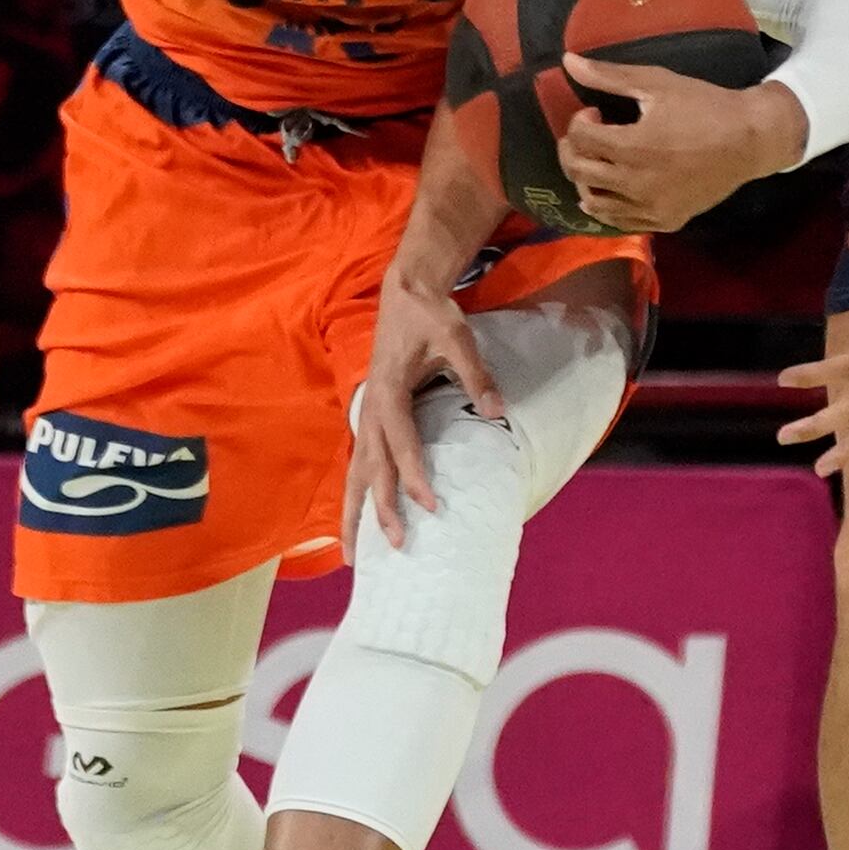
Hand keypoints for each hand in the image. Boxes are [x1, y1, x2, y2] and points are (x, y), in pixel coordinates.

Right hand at [345, 267, 503, 559]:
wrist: (405, 292)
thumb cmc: (430, 315)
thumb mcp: (457, 337)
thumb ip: (475, 374)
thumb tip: (496, 411)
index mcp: (389, 392)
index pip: (402, 444)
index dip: (414, 476)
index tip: (430, 505)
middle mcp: (371, 409)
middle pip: (371, 468)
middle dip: (381, 508)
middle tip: (397, 545)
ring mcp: (366, 415)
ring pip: (355, 472)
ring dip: (353, 513)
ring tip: (352, 557)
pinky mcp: (370, 418)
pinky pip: (360, 464)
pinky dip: (357, 494)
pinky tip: (358, 523)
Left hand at [556, 57, 805, 233]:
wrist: (750, 140)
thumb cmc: (704, 105)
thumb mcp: (656, 82)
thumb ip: (609, 76)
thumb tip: (567, 61)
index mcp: (632, 147)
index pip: (580, 138)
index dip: (579, 120)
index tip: (596, 113)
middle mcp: (636, 183)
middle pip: (578, 171)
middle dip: (572, 148)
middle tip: (587, 136)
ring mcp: (650, 208)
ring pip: (594, 202)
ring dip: (585, 179)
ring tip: (597, 162)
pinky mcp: (665, 221)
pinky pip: (621, 222)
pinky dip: (607, 206)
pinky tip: (608, 191)